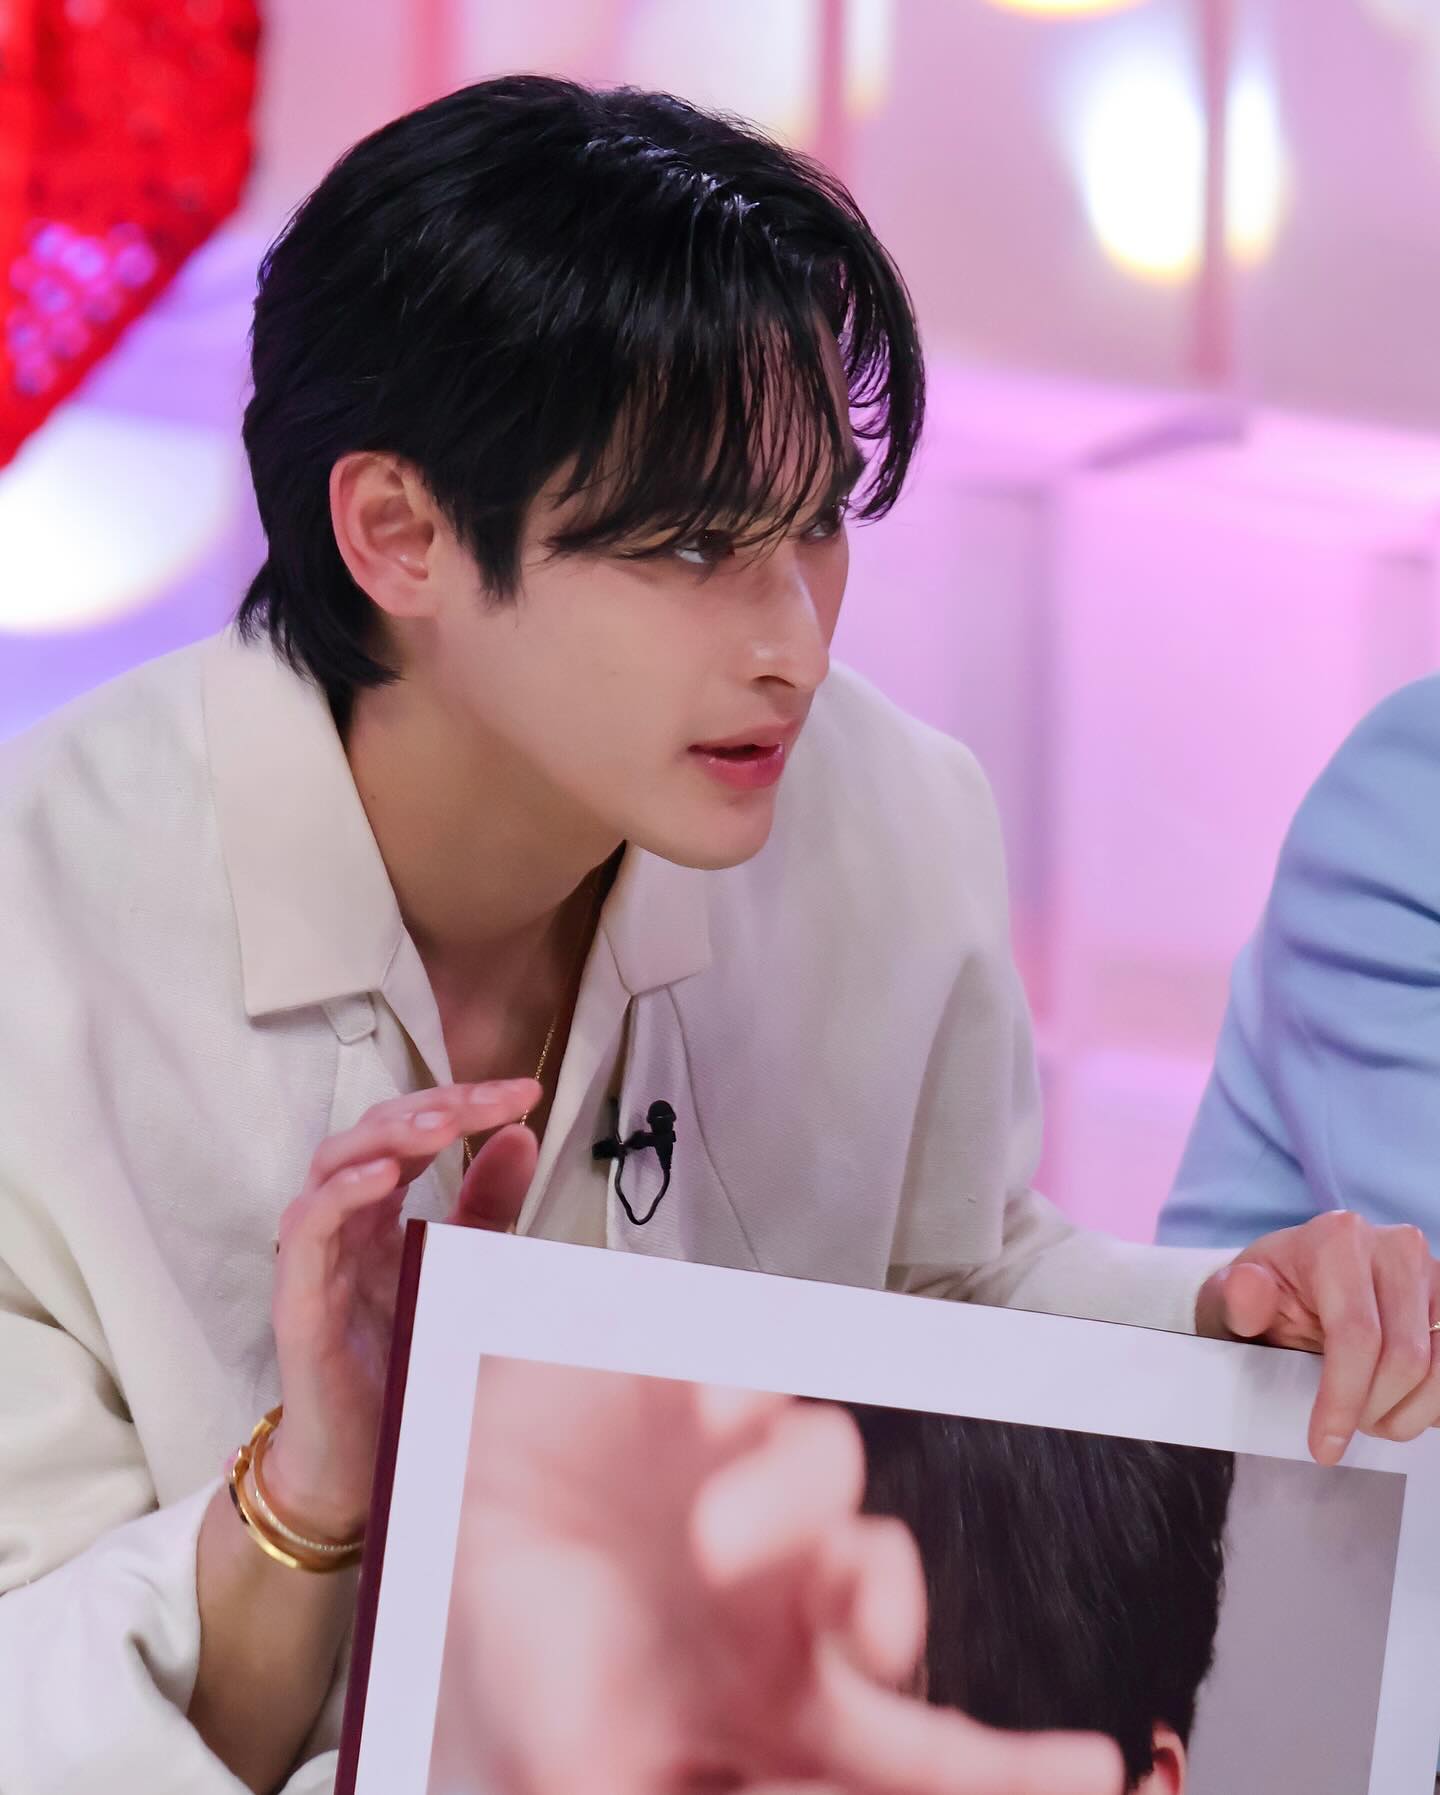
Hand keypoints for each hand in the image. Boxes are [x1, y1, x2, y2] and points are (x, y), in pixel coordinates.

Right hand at [265, 1078, 541, 1536]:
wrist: (359, 1465)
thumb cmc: (404, 1364)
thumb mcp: (462, 1267)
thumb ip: (486, 1205)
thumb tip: (520, 1135)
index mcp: (380, 1210)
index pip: (413, 1130)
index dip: (464, 1102)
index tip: (526, 1092)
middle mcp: (344, 1220)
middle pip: (374, 1132)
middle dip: (434, 1105)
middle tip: (490, 1099)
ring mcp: (316, 1254)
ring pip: (332, 1163)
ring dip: (388, 1136)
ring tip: (442, 1124)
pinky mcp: (297, 1297)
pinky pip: (309, 1227)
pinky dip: (342, 1193)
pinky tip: (385, 1177)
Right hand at [434, 1362, 1124, 1794]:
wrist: (442, 1496)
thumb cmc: (512, 1638)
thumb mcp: (578, 1768)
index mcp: (765, 1694)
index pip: (909, 1749)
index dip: (1006, 1768)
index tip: (1097, 1771)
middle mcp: (777, 1593)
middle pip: (888, 1599)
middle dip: (889, 1610)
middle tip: (850, 1625)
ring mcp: (747, 1487)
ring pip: (834, 1482)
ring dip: (789, 1513)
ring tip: (712, 1538)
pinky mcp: (710, 1396)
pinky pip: (762, 1385)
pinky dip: (741, 1404)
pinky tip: (695, 1419)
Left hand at [1196, 1213, 1439, 1464]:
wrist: (1293, 1279)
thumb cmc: (1264, 1295)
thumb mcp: (1230, 1298)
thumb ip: (1235, 1300)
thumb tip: (1248, 1290)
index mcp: (1337, 1240)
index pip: (1357, 1334)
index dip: (1344, 1398)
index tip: (1325, 1445)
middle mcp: (1395, 1247)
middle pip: (1405, 1357)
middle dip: (1373, 1410)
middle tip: (1347, 1427)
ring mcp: (1432, 1273)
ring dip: (1407, 1413)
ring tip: (1371, 1418)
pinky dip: (1432, 1401)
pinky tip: (1400, 1405)